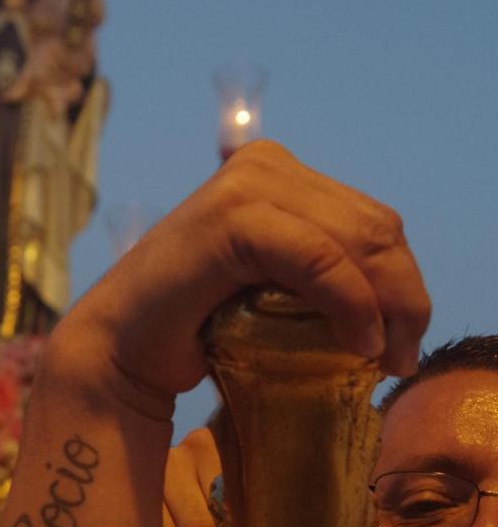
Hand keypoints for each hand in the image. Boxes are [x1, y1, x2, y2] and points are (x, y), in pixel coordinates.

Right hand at [59, 141, 430, 415]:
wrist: (122, 350)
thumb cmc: (194, 331)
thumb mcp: (275, 294)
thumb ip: (323, 277)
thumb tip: (398, 308)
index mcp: (277, 177)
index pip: (372, 223)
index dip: (403, 283)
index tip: (403, 345)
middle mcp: (264, 166)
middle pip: (375, 227)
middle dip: (404, 296)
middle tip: (401, 360)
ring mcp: (246, 184)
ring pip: (357, 240)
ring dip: (388, 304)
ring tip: (384, 359)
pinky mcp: (232, 216)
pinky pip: (319, 257)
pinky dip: (351, 302)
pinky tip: (360, 344)